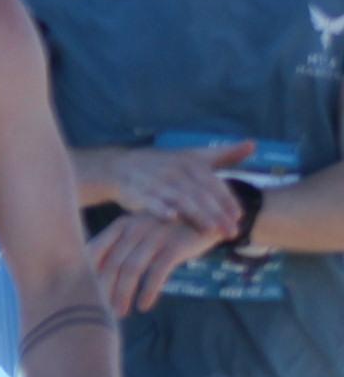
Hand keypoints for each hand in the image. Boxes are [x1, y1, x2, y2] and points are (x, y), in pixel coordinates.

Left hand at [90, 209, 222, 314]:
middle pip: (111, 264)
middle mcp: (135, 228)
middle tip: (100, 311)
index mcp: (122, 225)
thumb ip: (120, 248)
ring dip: (123, 294)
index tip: (82, 294)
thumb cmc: (167, 229)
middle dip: (103, 290)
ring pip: (131, 270)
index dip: (86, 273)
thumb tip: (95, 274)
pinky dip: (148, 291)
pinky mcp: (175, 246)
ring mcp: (155, 236)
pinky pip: (157, 272)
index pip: (95, 250)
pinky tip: (143, 306)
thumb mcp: (141, 232)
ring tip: (119, 313)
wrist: (208, 215)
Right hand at [98, 138, 250, 234]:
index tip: (239, 217)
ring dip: (196, 215)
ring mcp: (156, 181)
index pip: (214, 183)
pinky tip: (171, 218)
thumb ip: (224, 154)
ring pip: (180, 200)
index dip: (227, 200)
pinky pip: (150, 201)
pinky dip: (160, 209)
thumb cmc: (165, 164)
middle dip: (217, 214)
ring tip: (210, 230)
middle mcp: (175, 171)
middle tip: (231, 232)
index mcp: (191, 163)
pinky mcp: (138, 192)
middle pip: (200, 194)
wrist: (122, 166)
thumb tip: (253, 144)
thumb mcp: (194, 155)